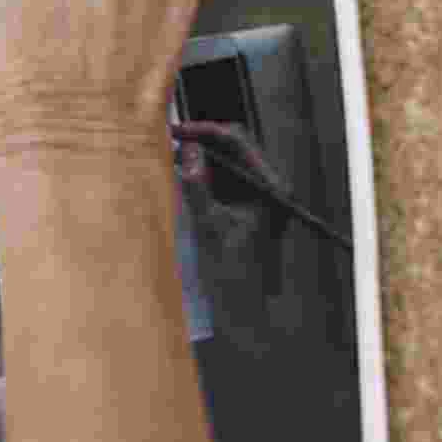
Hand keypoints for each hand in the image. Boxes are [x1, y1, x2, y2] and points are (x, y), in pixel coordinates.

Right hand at [170, 120, 291, 309]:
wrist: (244, 311)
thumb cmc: (233, 272)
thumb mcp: (210, 225)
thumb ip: (198, 186)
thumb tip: (187, 151)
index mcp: (271, 187)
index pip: (238, 142)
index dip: (206, 132)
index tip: (177, 131)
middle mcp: (269, 187)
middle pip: (234, 149)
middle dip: (202, 143)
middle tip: (170, 142)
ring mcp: (258, 198)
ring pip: (226, 164)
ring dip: (200, 159)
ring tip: (172, 158)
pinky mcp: (245, 209)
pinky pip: (223, 182)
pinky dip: (203, 177)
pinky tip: (183, 178)